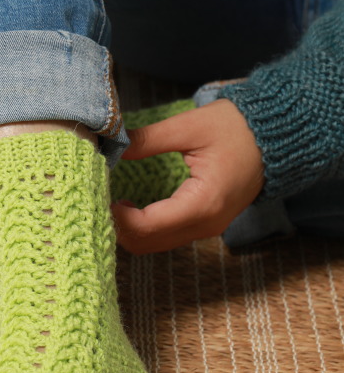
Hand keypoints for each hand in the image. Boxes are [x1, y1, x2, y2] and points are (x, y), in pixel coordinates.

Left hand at [111, 99, 264, 253]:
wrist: (276, 138)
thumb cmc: (238, 128)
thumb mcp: (190, 126)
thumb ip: (148, 139)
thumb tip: (112, 146)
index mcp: (202, 203)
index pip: (146, 226)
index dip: (116, 216)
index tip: (98, 194)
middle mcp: (205, 225)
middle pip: (146, 244)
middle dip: (117, 227)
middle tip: (96, 199)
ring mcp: (206, 229)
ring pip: (154, 245)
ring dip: (128, 230)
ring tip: (109, 201)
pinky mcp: (204, 226)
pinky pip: (165, 238)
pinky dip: (143, 229)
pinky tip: (129, 208)